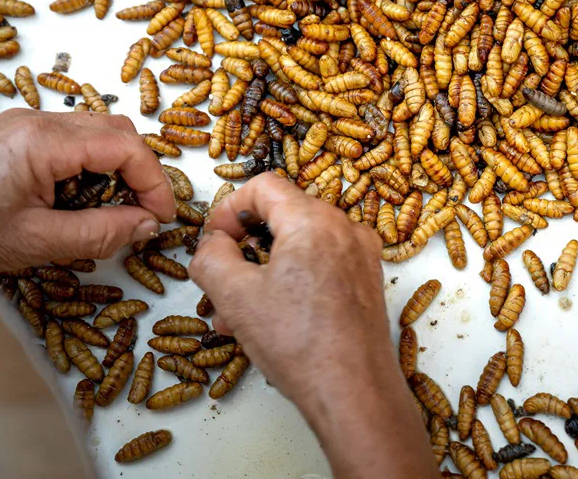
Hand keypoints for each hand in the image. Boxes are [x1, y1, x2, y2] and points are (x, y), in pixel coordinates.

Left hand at [0, 109, 174, 272]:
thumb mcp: (37, 241)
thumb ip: (101, 232)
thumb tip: (146, 225)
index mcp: (43, 141)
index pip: (126, 146)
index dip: (154, 181)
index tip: (161, 216)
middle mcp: (35, 121)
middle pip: (115, 130)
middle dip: (138, 170)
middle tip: (143, 213)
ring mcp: (21, 124)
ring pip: (93, 132)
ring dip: (112, 169)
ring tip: (109, 213)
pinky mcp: (11, 136)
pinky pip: (67, 139)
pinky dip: (86, 166)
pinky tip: (76, 202)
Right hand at [190, 173, 437, 478]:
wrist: (353, 390)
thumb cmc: (300, 344)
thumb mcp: (234, 296)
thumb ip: (211, 257)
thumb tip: (212, 243)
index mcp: (315, 220)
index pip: (264, 186)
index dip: (229, 208)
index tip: (214, 239)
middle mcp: (345, 229)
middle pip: (283, 216)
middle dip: (245, 247)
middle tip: (221, 281)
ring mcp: (360, 256)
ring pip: (300, 246)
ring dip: (263, 271)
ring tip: (238, 314)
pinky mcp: (366, 282)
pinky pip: (321, 266)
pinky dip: (291, 282)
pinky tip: (269, 320)